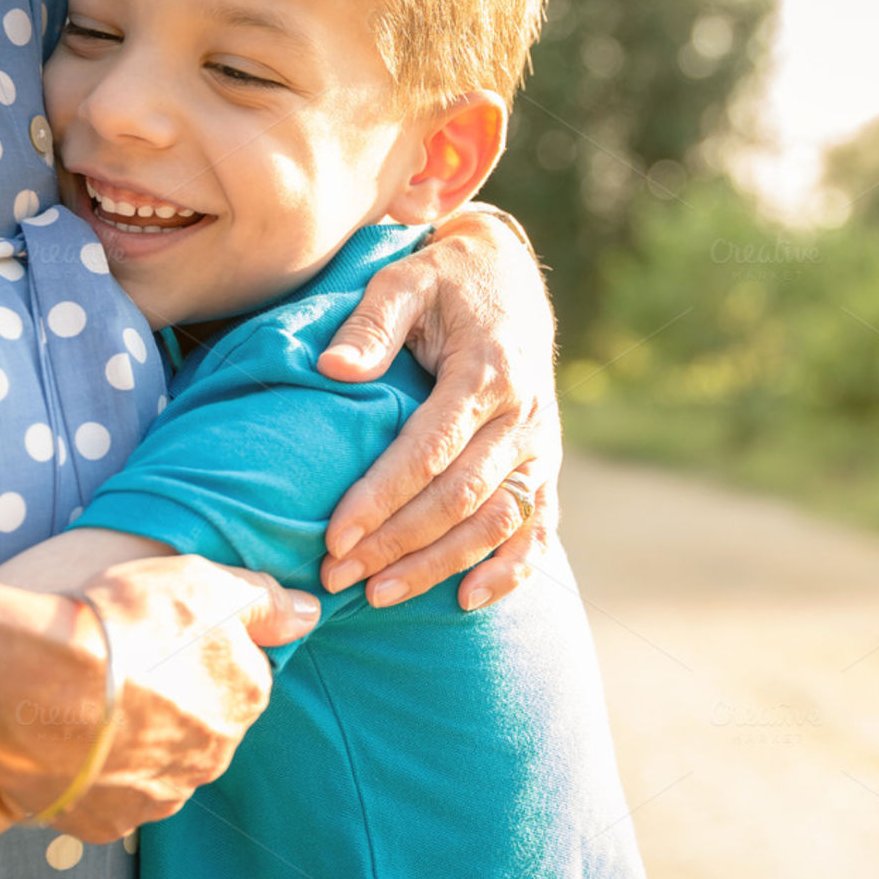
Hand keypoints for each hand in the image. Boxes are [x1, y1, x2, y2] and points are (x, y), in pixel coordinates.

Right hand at [3, 555, 318, 841]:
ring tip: (91, 703)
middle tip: (125, 667)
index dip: (200, 649)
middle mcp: (214, 754)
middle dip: (172, 698)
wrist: (33, 685)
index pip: (240, 673)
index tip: (162, 637)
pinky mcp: (109, 820)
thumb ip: (263, 600)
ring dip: (136, 739)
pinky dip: (95, 771)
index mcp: (246, 697)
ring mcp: (161, 794)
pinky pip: (110, 794)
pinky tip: (72, 741)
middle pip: (201, 721)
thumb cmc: (125, 625)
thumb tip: (308, 612)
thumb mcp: (205, 583)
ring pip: (158, 762)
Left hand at [315, 207, 559, 610]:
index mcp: (487, 371)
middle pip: (461, 496)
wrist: (509, 278)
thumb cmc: (445, 282)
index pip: (431, 449)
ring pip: (498, 521)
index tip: (334, 537)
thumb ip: (371, 323)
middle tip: (338, 578)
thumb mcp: (405, 280)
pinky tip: (468, 599)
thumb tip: (332, 369)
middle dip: (399, 543)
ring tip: (382, 596)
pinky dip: (511, 568)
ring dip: (442, 564)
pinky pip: (538, 526)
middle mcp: (523, 414)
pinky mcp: (546, 464)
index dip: (383, 497)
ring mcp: (541, 445)